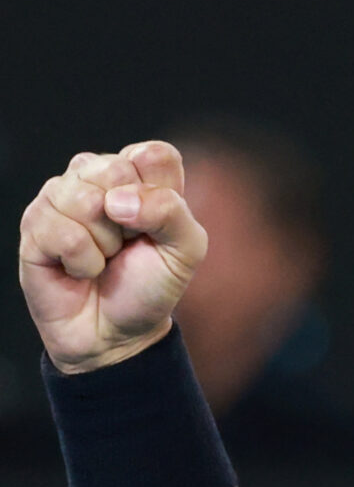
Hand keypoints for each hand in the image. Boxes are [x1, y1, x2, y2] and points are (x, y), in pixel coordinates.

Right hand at [19, 141, 206, 372]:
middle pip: (115, 168)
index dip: (160, 194)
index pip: (153, 155)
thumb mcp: (186, 251)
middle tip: (127, 245)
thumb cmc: (151, 286)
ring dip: (104, 243)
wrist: (116, 332)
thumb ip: (172, 212)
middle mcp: (98, 177)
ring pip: (83, 199)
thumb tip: (117, 199)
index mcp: (139, 174)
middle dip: (131, 221)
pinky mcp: (34, 224)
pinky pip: (61, 232)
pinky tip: (80, 269)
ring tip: (103, 258)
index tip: (156, 226)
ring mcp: (61, 197)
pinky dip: (81, 262)